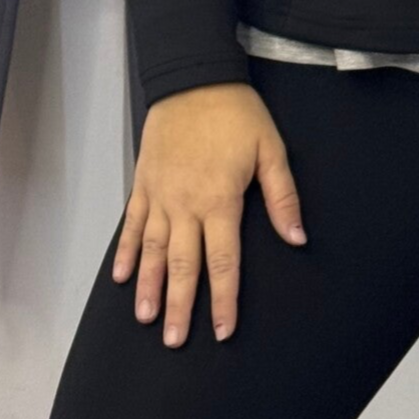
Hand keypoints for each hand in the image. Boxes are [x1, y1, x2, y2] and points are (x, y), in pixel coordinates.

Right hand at [111, 82, 307, 344]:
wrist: (192, 77)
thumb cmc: (236, 113)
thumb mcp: (271, 150)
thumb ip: (282, 197)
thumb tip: (297, 238)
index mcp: (219, 200)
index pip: (223, 262)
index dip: (223, 300)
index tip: (222, 331)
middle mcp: (185, 204)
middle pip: (181, 265)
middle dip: (179, 305)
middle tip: (175, 341)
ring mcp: (159, 195)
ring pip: (151, 250)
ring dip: (148, 287)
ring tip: (145, 319)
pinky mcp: (143, 183)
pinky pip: (131, 224)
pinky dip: (125, 252)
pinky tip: (120, 277)